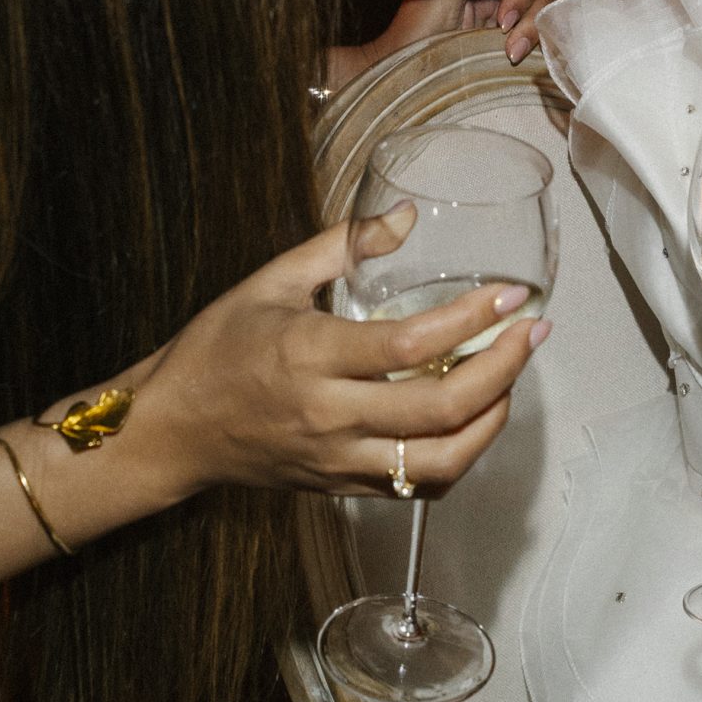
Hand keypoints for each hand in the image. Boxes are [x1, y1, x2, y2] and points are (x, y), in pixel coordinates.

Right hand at [138, 206, 548, 501]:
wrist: (170, 429)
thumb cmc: (216, 349)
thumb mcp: (270, 281)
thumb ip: (341, 246)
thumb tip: (405, 215)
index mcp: (309, 354)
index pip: (410, 344)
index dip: (471, 320)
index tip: (510, 295)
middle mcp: (329, 414)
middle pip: (439, 407)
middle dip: (502, 370)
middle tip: (531, 334)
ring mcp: (338, 459)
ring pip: (439, 459)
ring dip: (491, 421)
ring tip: (510, 381)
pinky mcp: (342, 486)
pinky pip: (418, 485)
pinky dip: (459, 456)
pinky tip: (473, 421)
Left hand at [328, 0, 553, 88]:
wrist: (403, 76)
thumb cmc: (413, 33)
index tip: (503, 9)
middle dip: (527, 6)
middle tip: (503, 28)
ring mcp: (503, 20)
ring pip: (541, 9)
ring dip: (532, 28)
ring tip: (511, 53)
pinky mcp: (510, 45)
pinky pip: (539, 36)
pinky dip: (535, 43)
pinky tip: (516, 56)